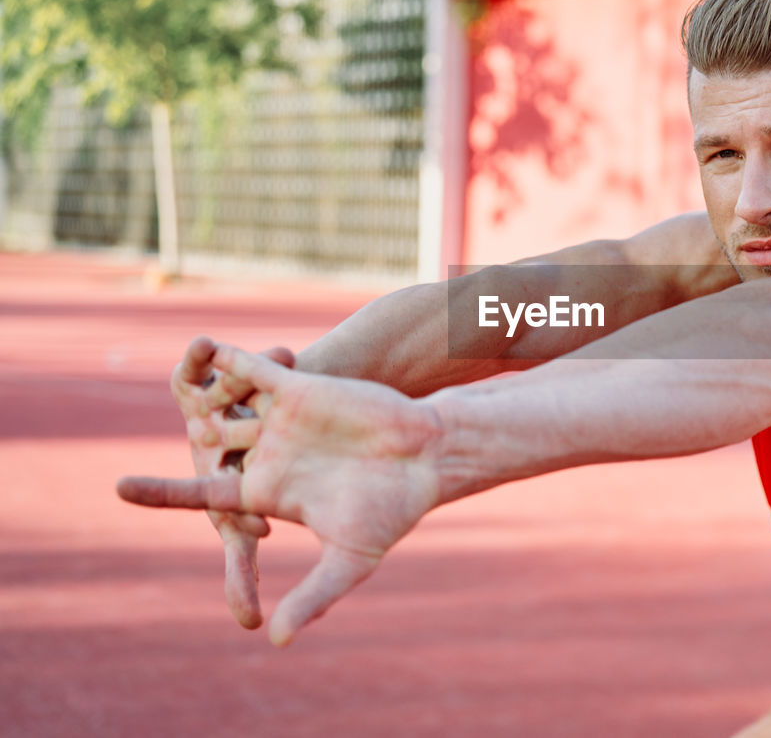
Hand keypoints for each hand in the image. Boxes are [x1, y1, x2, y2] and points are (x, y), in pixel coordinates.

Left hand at [127, 342, 442, 645]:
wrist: (428, 457)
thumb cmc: (392, 509)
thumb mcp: (350, 559)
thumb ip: (313, 597)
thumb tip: (278, 643)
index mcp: (267, 492)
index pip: (203, 491)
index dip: (162, 490)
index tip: (120, 488)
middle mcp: (268, 453)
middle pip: (212, 445)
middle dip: (204, 439)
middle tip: (206, 434)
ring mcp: (281, 419)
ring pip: (224, 406)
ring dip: (211, 401)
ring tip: (206, 400)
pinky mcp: (298, 388)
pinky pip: (252, 370)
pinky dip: (226, 359)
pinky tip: (205, 348)